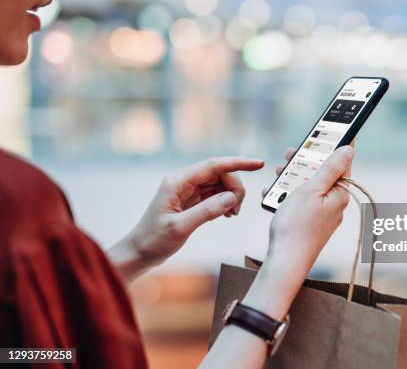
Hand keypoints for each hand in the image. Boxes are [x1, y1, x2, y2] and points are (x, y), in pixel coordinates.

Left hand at [109, 157, 263, 280]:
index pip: (214, 165)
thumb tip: (232, 197)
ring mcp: (188, 191)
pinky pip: (215, 194)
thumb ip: (207, 211)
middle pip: (220, 174)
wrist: (139, 252)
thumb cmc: (153, 240)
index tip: (258, 163)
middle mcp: (183, 182)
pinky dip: (225, 202)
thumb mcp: (180, 227)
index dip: (238, 162)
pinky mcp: (191, 200)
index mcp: (178, 182)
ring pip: (219, 184)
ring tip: (232, 215)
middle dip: (235, 187)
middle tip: (237, 210)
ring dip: (231, 196)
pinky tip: (226, 214)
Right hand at [244, 145, 353, 319]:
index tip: (331, 131)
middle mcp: (335, 205)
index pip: (342, 163)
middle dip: (305, 163)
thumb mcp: (312, 190)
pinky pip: (302, 204)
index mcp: (340, 194)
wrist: (285, 262)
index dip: (334, 146)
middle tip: (290, 153)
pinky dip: (288, 196)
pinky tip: (274, 195)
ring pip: (310, 188)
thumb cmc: (297, 225)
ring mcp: (323, 216)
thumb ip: (330, 168)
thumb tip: (349, 149)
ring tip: (278, 172)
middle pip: (323, 175)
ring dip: (293, 178)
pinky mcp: (311, 225)